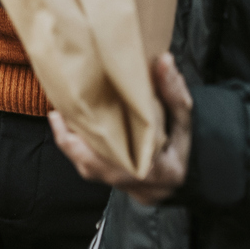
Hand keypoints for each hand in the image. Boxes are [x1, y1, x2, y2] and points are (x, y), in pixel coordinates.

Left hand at [51, 52, 192, 206]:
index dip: (85, 141)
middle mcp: (135, 184)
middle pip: (91, 166)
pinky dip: (79, 151)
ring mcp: (125, 188)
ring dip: (71, 145)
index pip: (114, 159)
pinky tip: (71, 131)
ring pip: (88, 170)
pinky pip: (91, 170)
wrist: (192, 176)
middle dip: (70, 141)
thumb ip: (174, 94)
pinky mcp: (117, 185)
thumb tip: (164, 60)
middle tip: (57, 113)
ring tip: (60, 118)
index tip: (68, 115)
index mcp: (153, 170)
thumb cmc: (185, 147)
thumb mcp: (185, 120)